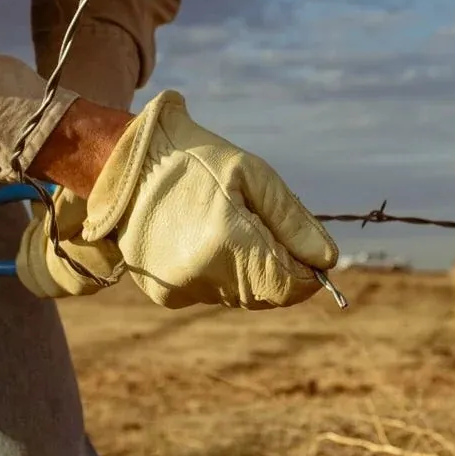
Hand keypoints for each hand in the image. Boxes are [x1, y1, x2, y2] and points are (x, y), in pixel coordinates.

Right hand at [23, 90, 337, 309]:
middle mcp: (204, 275)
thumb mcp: (251, 174)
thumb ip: (293, 220)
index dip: (308, 270)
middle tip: (261, 224)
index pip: (290, 285)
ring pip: (243, 296)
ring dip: (250, 269)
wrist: (125, 164)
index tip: (306, 246)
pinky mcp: (166, 295)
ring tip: (226, 224)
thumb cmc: (195, 159)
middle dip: (278, 265)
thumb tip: (329, 260)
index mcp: (228, 241)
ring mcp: (181, 289)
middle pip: (269, 293)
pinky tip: (203, 237)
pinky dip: (220, 272)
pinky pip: (213, 293)